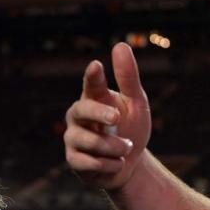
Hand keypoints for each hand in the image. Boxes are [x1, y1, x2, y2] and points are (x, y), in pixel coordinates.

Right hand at [64, 42, 151, 191]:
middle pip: (82, 110)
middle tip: (116, 117)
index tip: (97, 65)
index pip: (91, 84)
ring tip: (127, 147)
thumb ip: (129, 78)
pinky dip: (111, 165)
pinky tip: (117, 163)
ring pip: (90, 142)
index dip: (92, 76)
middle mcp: (78, 116)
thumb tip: (121, 45)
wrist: (129, 165)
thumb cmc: (130, 129)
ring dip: (116, 147)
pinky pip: (91, 163)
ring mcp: (73, 138)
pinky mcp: (74, 161)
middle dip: (99, 114)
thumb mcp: (136, 104)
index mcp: (94, 98)